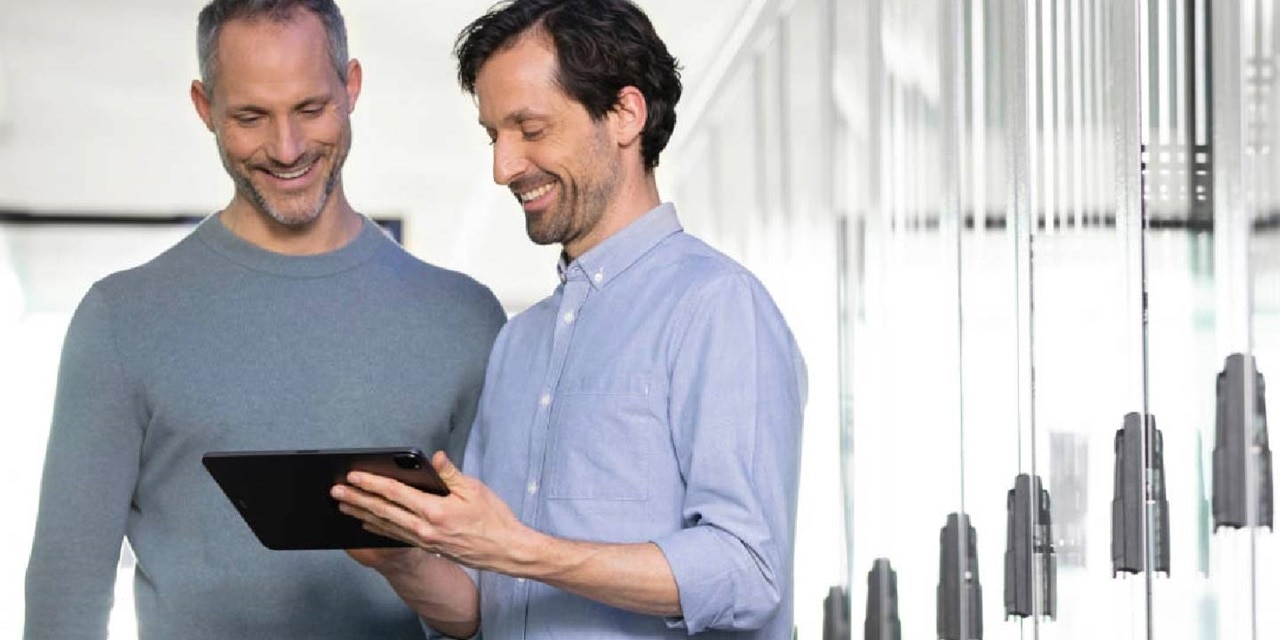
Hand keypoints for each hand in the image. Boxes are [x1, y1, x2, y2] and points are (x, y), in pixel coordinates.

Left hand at [331, 451, 536, 574]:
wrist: (504, 551)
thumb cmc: (493, 519)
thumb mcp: (475, 490)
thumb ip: (450, 474)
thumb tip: (436, 457)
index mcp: (435, 510)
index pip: (395, 493)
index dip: (372, 483)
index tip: (353, 476)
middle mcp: (424, 528)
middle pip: (383, 511)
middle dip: (357, 499)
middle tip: (336, 492)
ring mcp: (424, 540)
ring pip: (385, 526)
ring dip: (362, 514)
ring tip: (343, 506)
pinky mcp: (427, 547)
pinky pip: (396, 536)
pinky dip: (378, 528)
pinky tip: (366, 523)